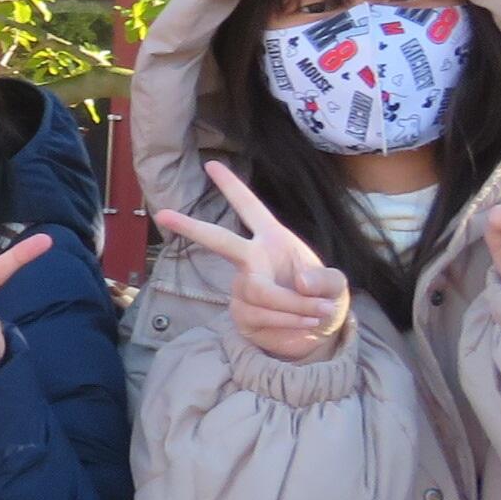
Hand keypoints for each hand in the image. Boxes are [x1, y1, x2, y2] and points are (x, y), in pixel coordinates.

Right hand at [154, 161, 354, 363]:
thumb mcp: (337, 286)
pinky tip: (305, 326)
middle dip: (192, 227)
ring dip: (294, 306)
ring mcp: (242, 287)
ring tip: (318, 313)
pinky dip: (289, 322)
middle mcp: (252, 260)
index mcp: (273, 240)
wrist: (317, 334)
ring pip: (259, 292)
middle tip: (164, 213)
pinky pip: (260, 315)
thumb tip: (298, 281)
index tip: (211, 165)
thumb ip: (325, 280)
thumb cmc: (323, 298)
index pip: (250, 209)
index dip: (232, 187)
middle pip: (220, 241)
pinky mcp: (241, 314)